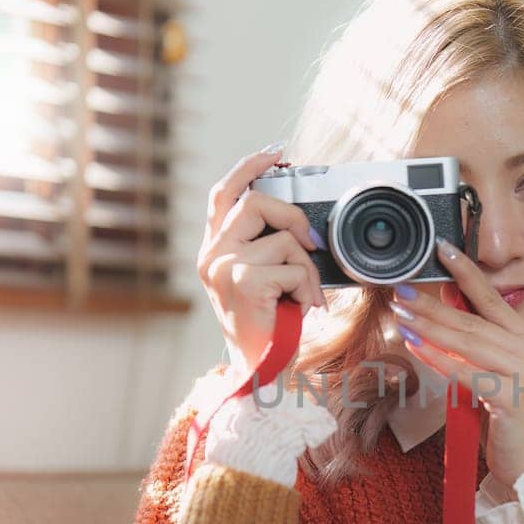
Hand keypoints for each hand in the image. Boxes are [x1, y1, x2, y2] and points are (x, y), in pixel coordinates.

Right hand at [196, 146, 326, 376]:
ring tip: (305, 294)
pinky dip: (308, 287)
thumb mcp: (265, 279)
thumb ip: (269, 246)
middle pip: (255, 203)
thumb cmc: (268, 326)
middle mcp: (211, 254)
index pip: (224, 193)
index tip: (275, 154)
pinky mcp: (242, 281)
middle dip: (293, 217)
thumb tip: (302, 224)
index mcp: (214, 249)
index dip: (248, 168)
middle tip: (311, 243)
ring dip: (307, 267)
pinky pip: (293, 266)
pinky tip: (302, 308)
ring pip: (283, 239)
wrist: (258, 370)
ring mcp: (223, 266)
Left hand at [389, 239, 523, 491]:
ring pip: (468, 343)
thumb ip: (477, 343)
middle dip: (433, 304)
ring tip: (400, 314)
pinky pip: (465, 373)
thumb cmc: (508, 421)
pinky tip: (415, 345)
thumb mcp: (494, 374)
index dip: (468, 273)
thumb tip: (444, 306)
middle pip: (474, 321)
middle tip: (401, 290)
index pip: (494, 299)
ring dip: (429, 327)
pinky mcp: (513, 398)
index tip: (443, 249)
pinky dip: (437, 358)